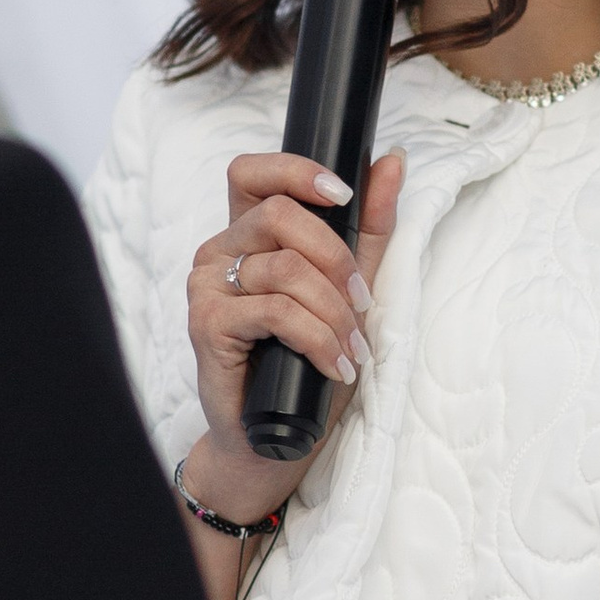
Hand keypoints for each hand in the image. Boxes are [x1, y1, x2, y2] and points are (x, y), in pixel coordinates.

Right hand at [183, 147, 404, 526]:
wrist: (275, 439)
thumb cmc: (306, 366)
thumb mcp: (350, 289)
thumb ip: (369, 226)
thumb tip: (392, 160)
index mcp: (247, 235)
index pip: (254, 172)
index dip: (298, 171)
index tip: (344, 195)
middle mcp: (219, 253)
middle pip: (280, 215)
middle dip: (337, 259)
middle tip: (362, 305)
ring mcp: (206, 287)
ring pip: (284, 267)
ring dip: (334, 312)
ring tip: (352, 350)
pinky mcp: (207, 325)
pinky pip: (276, 311)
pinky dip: (318, 339)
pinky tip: (333, 365)